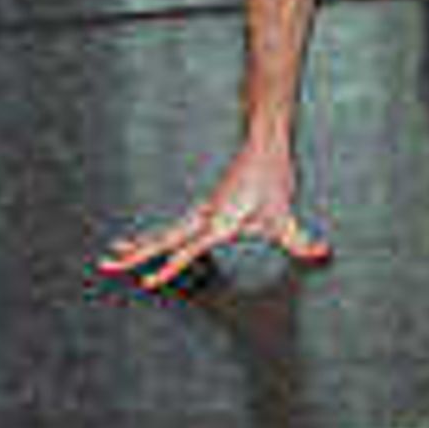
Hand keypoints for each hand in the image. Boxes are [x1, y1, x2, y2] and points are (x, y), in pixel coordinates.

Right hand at [100, 143, 330, 288]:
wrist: (264, 145)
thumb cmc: (273, 180)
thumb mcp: (286, 216)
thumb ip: (300, 240)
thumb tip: (323, 253)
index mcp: (218, 222)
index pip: (188, 248)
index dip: (169, 266)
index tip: (148, 281)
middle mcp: (204, 217)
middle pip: (162, 238)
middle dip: (135, 253)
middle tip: (106, 264)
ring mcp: (201, 211)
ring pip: (163, 232)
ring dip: (138, 244)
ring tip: (113, 254)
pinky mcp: (204, 208)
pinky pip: (173, 226)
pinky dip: (154, 235)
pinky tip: (143, 242)